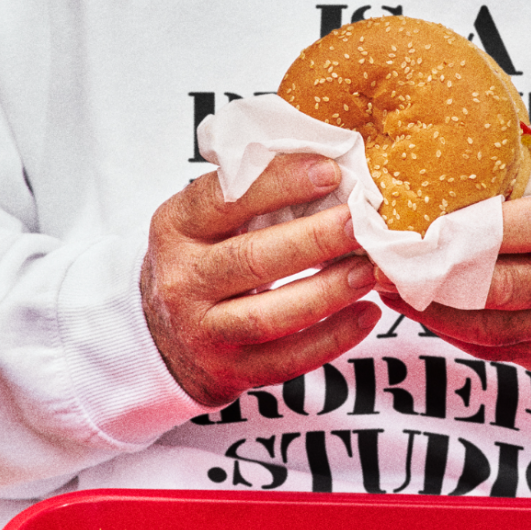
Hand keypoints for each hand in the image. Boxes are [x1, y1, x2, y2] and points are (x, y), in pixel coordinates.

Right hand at [141, 154, 380, 406]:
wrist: (159, 334)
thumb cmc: (201, 257)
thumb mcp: (203, 218)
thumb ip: (248, 189)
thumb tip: (328, 157)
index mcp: (176, 227)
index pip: (224, 199)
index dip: (279, 184)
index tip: (330, 171)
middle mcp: (183, 280)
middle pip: (252, 259)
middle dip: (314, 240)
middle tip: (361, 222)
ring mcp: (203, 331)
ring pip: (269, 316)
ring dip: (327, 292)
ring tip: (370, 270)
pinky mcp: (228, 372)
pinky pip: (286, 360)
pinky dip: (331, 339)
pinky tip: (367, 314)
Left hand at [376, 189, 530, 380]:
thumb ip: (520, 190)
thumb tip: (442, 165)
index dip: (476, 229)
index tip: (427, 224)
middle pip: (502, 285)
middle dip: (438, 275)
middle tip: (388, 262)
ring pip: (487, 325)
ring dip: (430, 308)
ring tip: (388, 286)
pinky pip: (488, 348)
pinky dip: (446, 328)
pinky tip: (414, 307)